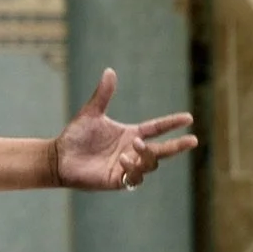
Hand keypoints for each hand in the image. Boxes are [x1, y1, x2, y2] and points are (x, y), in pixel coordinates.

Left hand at [53, 68, 197, 189]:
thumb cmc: (76, 136)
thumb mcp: (91, 113)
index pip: (156, 129)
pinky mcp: (117, 180)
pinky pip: (133, 177)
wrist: (59, 156)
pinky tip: (123, 159)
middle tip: (193, 140)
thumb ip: (103, 95)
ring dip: (147, 154)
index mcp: (130, 134)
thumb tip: (110, 71)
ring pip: (149, 164)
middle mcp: (132, 151)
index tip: (189, 118)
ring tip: (136, 143)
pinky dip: (132, 168)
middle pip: (161, 150)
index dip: (172, 123)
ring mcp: (126, 166)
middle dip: (177, 146)